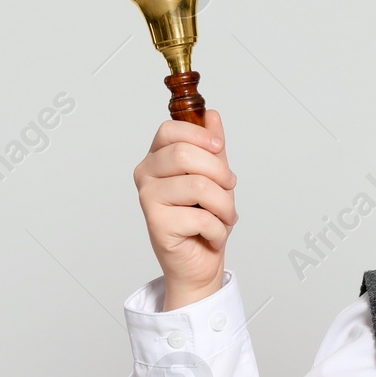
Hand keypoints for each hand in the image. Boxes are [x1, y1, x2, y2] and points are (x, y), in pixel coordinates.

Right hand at [133, 109, 237, 310]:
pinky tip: (212, 235)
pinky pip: (200, 217)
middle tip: (229, 188)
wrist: (199, 261)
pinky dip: (218, 229)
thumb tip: (211, 115)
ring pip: (197, 186)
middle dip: (219, 173)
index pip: (170, 131)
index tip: (219, 148)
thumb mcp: (214, 177)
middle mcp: (146, 175)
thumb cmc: (204, 218)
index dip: (198, 135)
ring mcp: (148, 199)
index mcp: (157, 158)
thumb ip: (212, 147)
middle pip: (184, 155)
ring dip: (224, 205)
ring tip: (225, 216)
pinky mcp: (156, 224)